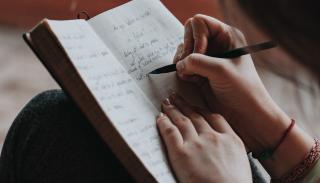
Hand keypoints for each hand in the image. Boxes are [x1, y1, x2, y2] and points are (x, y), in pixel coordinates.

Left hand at [157, 93, 251, 182]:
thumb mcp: (241, 162)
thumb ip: (230, 149)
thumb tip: (223, 149)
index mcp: (231, 140)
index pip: (214, 117)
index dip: (202, 110)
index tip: (195, 106)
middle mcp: (213, 137)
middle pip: (196, 116)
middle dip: (184, 105)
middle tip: (176, 97)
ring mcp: (197, 144)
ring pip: (182, 121)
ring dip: (173, 110)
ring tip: (166, 103)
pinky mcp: (181, 153)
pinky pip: (170, 132)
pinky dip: (163, 123)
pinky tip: (160, 117)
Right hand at [173, 14, 313, 177]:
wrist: (245, 114)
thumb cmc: (242, 90)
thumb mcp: (221, 71)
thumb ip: (197, 61)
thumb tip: (179, 63)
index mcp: (226, 36)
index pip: (200, 23)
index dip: (196, 37)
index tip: (200, 55)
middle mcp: (215, 45)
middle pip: (188, 35)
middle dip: (186, 50)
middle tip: (190, 65)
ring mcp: (206, 59)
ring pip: (183, 51)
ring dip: (183, 62)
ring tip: (192, 75)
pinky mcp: (199, 72)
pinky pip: (182, 65)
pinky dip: (182, 71)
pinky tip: (192, 80)